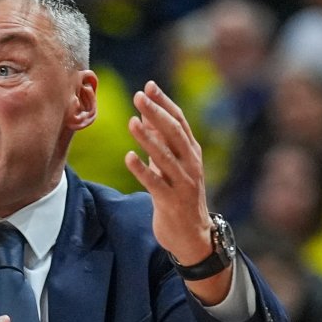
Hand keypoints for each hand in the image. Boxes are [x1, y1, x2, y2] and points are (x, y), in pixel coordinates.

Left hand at [124, 81, 212, 261]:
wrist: (193, 236)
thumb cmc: (180, 195)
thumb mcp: (173, 165)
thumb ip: (162, 141)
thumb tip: (147, 114)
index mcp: (191, 152)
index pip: (179, 122)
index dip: (165, 103)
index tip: (149, 86)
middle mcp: (190, 164)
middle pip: (174, 134)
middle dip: (157, 113)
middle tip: (138, 96)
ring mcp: (183, 183)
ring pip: (165, 157)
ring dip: (148, 139)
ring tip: (132, 122)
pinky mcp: (171, 202)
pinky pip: (155, 183)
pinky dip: (142, 170)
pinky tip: (129, 157)